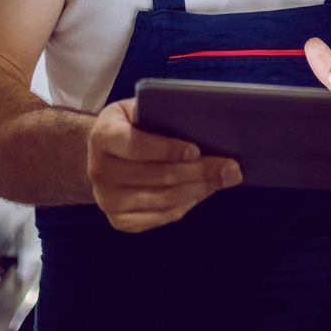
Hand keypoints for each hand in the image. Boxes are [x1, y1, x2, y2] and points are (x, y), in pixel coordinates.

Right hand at [86, 97, 240, 232]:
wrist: (103, 155)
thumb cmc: (130, 126)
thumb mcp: (137, 109)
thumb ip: (160, 112)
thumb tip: (204, 121)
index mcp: (102, 136)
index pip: (134, 145)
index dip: (165, 149)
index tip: (196, 151)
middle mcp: (99, 170)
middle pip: (156, 176)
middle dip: (199, 171)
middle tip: (231, 167)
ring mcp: (107, 200)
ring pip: (163, 199)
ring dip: (200, 189)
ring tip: (226, 178)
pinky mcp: (119, 221)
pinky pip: (161, 217)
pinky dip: (188, 204)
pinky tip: (204, 191)